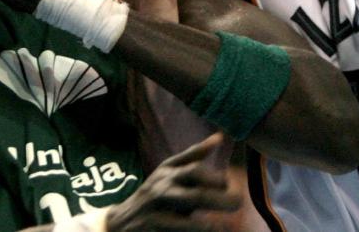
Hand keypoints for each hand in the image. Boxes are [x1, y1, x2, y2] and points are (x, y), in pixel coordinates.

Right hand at [105, 133, 239, 231]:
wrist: (120, 222)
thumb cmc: (155, 194)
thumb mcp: (169, 171)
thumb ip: (194, 156)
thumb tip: (220, 136)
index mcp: (168, 171)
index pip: (193, 170)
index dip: (214, 177)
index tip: (228, 183)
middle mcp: (162, 188)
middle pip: (193, 191)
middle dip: (217, 197)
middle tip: (238, 202)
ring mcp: (155, 209)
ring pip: (182, 213)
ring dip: (203, 220)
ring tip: (223, 225)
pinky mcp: (150, 226)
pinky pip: (173, 228)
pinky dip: (192, 229)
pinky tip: (208, 229)